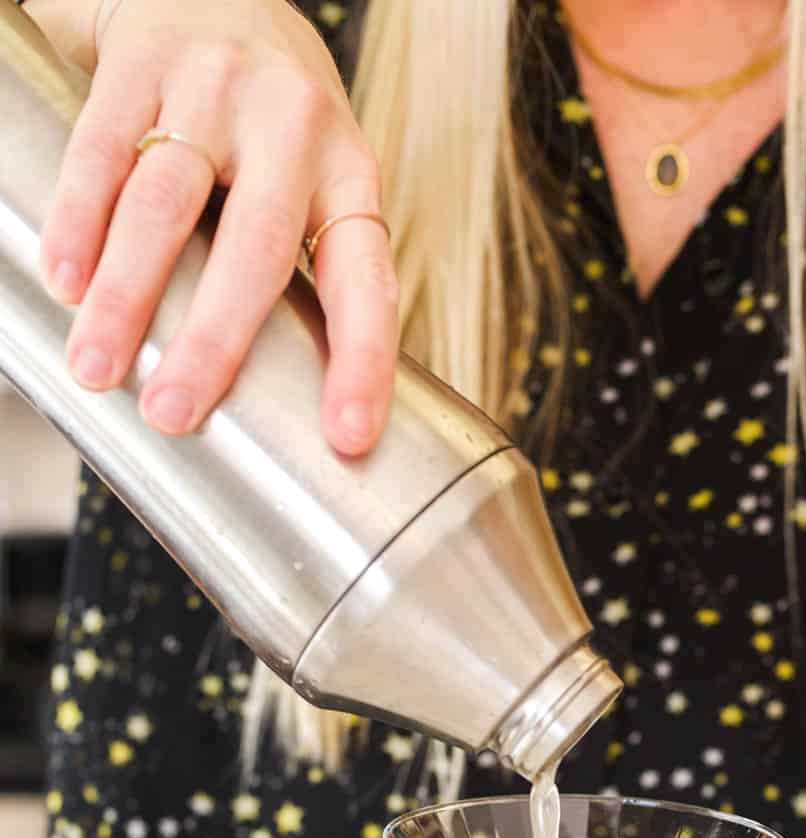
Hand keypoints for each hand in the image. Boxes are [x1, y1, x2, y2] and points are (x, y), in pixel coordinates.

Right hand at [34, 0, 398, 454]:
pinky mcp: (144, 57)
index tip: (348, 438)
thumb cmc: (264, 119)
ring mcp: (217, 86)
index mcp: (348, 173)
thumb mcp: (312, 182)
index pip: (367, 282)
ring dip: (127, 296)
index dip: (362, 363)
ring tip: (98, 367)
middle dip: (213, 343)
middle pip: (256, 250)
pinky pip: (103, 151)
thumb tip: (297, 405)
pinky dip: (78, 223)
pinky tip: (65, 280)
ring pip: (166, 204)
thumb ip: (304, 269)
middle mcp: (292, 126)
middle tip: (173, 414)